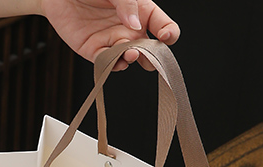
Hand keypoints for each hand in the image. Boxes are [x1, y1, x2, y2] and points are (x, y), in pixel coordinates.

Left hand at [40, 0, 179, 68]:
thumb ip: (127, 3)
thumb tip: (134, 25)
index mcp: (141, 11)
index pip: (163, 26)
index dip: (169, 34)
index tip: (165, 36)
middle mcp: (129, 29)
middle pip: (148, 49)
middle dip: (151, 56)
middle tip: (149, 55)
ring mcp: (112, 40)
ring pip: (127, 58)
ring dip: (131, 59)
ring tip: (131, 54)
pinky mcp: (93, 50)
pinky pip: (106, 62)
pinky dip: (112, 64)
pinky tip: (115, 60)